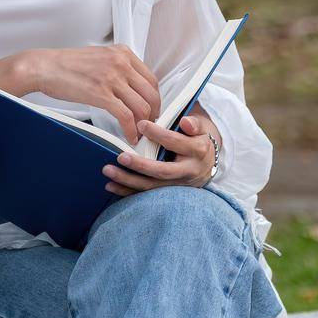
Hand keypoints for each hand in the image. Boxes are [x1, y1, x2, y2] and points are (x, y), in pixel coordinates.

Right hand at [22, 45, 160, 142]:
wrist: (43, 67)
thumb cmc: (66, 65)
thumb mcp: (99, 57)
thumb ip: (117, 67)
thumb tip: (131, 87)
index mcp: (122, 52)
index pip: (151, 79)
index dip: (155, 99)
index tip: (152, 109)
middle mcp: (120, 62)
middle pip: (151, 93)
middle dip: (154, 113)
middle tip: (149, 125)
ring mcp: (112, 77)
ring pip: (142, 106)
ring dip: (144, 124)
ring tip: (139, 133)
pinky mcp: (101, 94)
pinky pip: (126, 116)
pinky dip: (130, 130)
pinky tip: (128, 136)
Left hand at [103, 112, 217, 195]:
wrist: (208, 162)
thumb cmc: (198, 139)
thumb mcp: (202, 127)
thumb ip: (194, 124)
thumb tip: (185, 122)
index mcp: (197, 152)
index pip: (176, 143)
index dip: (159, 134)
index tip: (141, 124)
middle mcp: (188, 171)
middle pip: (163, 171)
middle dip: (141, 165)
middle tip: (120, 157)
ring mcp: (178, 186)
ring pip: (152, 186)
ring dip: (128, 180)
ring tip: (109, 171)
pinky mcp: (168, 194)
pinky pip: (146, 195)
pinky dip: (127, 191)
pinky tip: (111, 186)